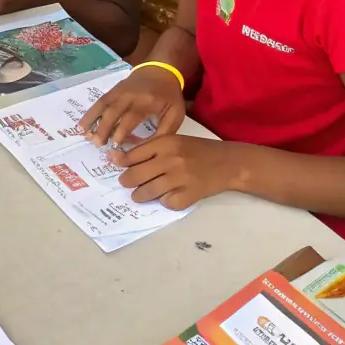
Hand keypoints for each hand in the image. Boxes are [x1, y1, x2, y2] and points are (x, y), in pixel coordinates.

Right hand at [77, 66, 185, 145]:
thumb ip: (163, 132)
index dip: (120, 133)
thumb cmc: (169, 96)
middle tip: (98, 145)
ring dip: (92, 121)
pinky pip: (100, 102)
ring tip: (85, 135)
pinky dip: (90, 113)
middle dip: (104, 129)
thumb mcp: (175, 114)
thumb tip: (147, 149)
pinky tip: (83, 124)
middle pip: (112, 112)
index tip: (114, 147)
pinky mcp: (113, 90)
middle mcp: (129, 95)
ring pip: (102, 106)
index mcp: (146, 102)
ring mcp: (119, 91)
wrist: (161, 69)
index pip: (129, 119)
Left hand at [111, 134, 235, 211]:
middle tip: (126, 183)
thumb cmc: (197, 150)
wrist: (228, 163)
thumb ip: (148, 148)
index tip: (116, 166)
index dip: (120, 163)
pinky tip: (167, 196)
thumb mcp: (173, 141)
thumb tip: (117, 158)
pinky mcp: (190, 195)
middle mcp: (171, 160)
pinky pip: (167, 203)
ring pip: (147, 192)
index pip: (132, 155)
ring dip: (139, 195)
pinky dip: (164, 202)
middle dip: (126, 182)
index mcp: (165, 143)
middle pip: (135, 176)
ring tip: (139, 194)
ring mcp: (180, 178)